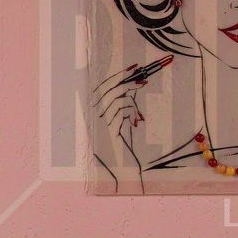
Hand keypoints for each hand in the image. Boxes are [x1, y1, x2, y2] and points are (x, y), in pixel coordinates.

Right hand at [90, 63, 146, 182]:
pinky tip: (136, 123)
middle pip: (107, 88)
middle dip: (125, 80)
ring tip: (139, 114)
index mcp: (96, 112)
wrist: (121, 171)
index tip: (134, 67)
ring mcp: (99, 122)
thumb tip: (133, 85)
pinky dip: (132, 113)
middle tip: (143, 79)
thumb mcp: (122, 123)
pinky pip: (121, 110)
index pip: (103, 86)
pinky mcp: (108, 129)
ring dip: (132, 103)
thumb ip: (123, 106)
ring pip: (116, 98)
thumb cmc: (122, 148)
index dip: (118, 75)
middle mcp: (93, 115)